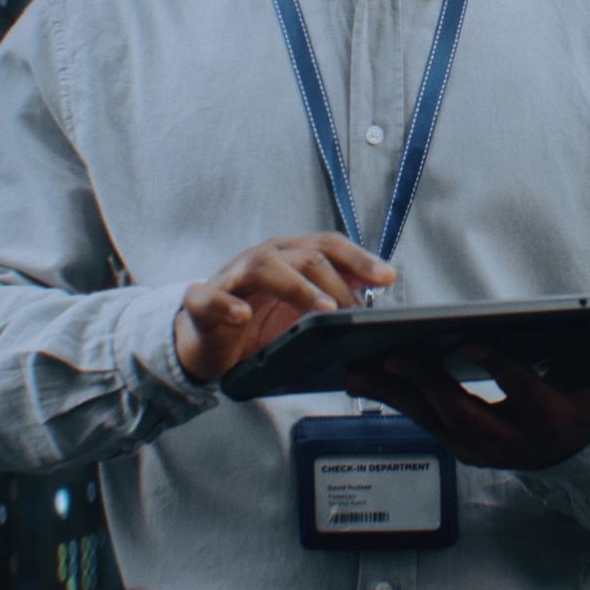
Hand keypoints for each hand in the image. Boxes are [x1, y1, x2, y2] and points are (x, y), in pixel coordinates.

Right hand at [175, 234, 394, 382]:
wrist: (204, 344)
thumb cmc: (257, 324)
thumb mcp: (301, 312)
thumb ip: (333, 297)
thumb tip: (377, 293)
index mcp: (289, 256)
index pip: (329, 245)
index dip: (360, 259)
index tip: (388, 277)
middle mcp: (263, 258)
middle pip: (305, 255)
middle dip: (337, 281)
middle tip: (357, 311)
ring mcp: (231, 277)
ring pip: (264, 266)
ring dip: (297, 286)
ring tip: (322, 309)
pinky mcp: (201, 301)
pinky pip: (210, 297)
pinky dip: (226, 305)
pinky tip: (243, 315)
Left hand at [344, 329, 589, 469]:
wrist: (573, 453)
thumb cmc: (587, 401)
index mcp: (548, 420)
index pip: (523, 390)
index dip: (498, 365)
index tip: (470, 339)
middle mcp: (510, 441)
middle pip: (463, 410)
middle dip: (426, 382)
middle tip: (392, 351)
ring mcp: (480, 448)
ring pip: (431, 419)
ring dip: (394, 393)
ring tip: (357, 363)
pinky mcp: (457, 445)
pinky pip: (418, 421)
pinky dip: (389, 398)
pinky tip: (359, 375)